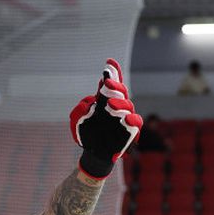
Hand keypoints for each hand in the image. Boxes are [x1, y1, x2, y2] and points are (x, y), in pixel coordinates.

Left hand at [69, 59, 142, 178]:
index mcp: (105, 99)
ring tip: (110, 104)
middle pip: (121, 91)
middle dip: (115, 85)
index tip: (109, 62)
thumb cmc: (87, 133)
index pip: (111, 84)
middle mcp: (117, 105)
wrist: (92, 152)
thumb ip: (81, 109)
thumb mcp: (78, 120)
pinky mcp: (130, 130)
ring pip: (128, 105)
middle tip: (106, 83)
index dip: (113, 72)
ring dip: (120, 103)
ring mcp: (125, 117)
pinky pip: (135, 122)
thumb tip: (91, 102)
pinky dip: (131, 119)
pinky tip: (125, 118)